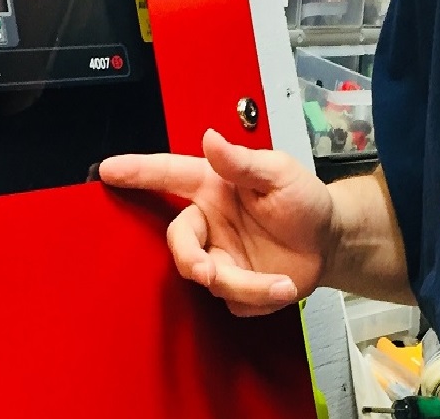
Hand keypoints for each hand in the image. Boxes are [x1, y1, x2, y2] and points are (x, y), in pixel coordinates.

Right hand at [99, 129, 334, 316]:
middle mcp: (208, 222)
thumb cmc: (304, 199)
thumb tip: (210, 139)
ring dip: (245, 285)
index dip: (136, 172)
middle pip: (178, 241)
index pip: (167, 175)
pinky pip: (232, 300)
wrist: (331, 242)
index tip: (108, 170)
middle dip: (189, 258)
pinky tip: (283, 287)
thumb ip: (241, 160)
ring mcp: (219, 255)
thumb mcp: (279, 173)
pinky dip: (259, 298)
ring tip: (284, 284)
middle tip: (207, 272)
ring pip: (208, 277)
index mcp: (212, 187)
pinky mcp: (234, 286)